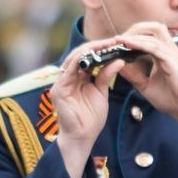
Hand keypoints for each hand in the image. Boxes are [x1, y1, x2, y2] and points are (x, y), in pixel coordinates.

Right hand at [49, 38, 122, 177]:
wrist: (82, 138)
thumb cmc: (91, 119)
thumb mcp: (102, 92)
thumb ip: (106, 76)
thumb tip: (119, 60)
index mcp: (76, 78)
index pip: (87, 57)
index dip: (100, 48)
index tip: (116, 43)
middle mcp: (67, 77)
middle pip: (80, 54)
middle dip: (97, 46)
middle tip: (114, 40)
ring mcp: (61, 82)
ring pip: (74, 58)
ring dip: (91, 50)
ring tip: (107, 44)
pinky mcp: (59, 89)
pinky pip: (70, 69)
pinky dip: (83, 60)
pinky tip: (96, 55)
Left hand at [111, 22, 177, 148]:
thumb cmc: (172, 98)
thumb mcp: (145, 85)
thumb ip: (133, 74)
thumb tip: (118, 65)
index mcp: (165, 54)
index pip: (150, 34)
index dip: (134, 35)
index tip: (118, 42)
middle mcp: (170, 50)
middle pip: (154, 26)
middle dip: (134, 29)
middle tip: (118, 39)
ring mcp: (172, 54)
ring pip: (154, 32)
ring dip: (135, 34)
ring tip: (119, 40)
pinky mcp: (172, 61)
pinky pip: (154, 46)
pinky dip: (139, 43)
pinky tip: (126, 45)